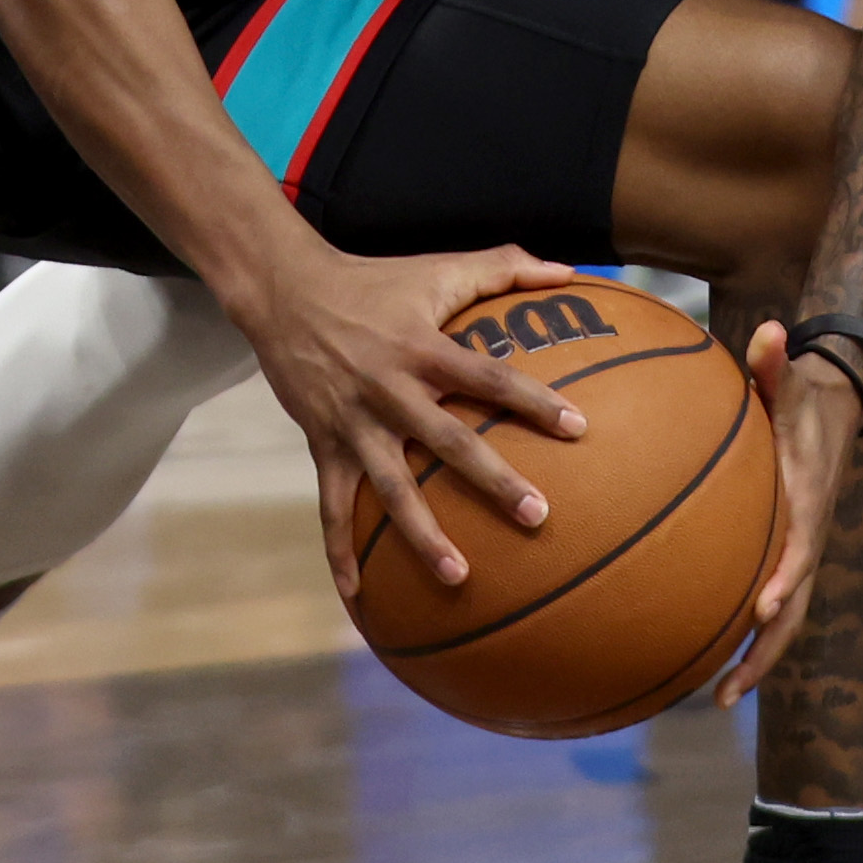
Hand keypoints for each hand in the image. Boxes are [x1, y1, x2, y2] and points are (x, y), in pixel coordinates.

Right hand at [229, 241, 588, 603]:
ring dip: (424, 534)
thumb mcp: (437, 266)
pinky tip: (357, 596)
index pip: (489, 377)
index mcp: (424, 348)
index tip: (579, 428)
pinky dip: (340, 552)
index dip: (534, 401)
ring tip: (459, 577)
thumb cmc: (373, 280)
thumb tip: (569, 270)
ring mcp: (355, 422)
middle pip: (449, 441)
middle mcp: (391, 389)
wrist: (283, 291)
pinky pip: (331, 506)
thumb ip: (505, 266)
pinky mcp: (323, 444)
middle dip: (493, 480)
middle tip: (538, 515)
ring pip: (392, 487)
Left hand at [712, 323, 862, 706]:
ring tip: (712, 699)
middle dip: (763, 654)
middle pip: (792, 609)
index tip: (759, 609)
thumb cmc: (801, 395)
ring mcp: (798, 554)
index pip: (801, 549)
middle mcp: (807, 539)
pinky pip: (763, 602)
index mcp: (807, 503)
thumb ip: (774, 362)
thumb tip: (771, 329)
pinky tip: (699, 658)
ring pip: (781, 619)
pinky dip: (740, 634)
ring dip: (752, 660)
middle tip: (724, 694)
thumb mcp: (789, 379)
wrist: (832, 410)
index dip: (784, 579)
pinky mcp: (783, 557)